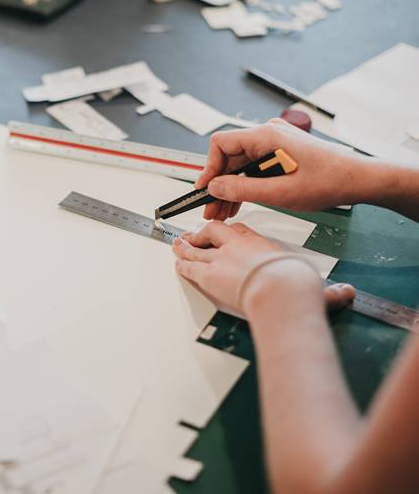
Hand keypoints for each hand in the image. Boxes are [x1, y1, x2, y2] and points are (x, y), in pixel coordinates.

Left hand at [172, 221, 354, 317]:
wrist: (280, 290)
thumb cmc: (297, 286)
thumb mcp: (317, 284)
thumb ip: (330, 290)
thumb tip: (346, 293)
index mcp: (262, 243)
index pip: (241, 230)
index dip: (233, 232)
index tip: (230, 233)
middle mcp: (238, 246)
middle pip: (215, 231)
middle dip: (203, 233)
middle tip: (195, 235)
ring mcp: (221, 257)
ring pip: (196, 247)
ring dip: (186, 246)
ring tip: (178, 244)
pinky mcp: (207, 273)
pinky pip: (189, 264)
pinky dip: (182, 263)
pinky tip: (178, 263)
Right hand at [195, 119, 364, 220]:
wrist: (359, 179)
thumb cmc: (329, 181)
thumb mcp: (281, 192)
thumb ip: (242, 190)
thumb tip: (215, 188)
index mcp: (267, 137)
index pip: (221, 144)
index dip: (208, 168)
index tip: (204, 190)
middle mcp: (268, 134)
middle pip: (229, 156)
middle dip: (218, 184)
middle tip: (210, 209)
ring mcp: (275, 142)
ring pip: (239, 164)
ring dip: (229, 187)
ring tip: (222, 212)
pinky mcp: (280, 151)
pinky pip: (253, 166)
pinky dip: (244, 184)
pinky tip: (238, 203)